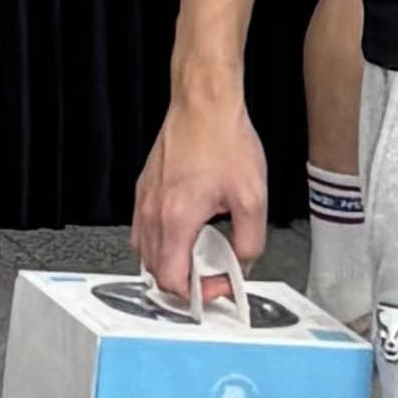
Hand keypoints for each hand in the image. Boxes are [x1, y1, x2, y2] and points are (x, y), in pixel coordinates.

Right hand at [130, 69, 268, 296]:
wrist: (204, 104)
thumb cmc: (223, 140)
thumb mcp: (253, 198)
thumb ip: (250, 241)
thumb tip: (243, 262)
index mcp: (176, 219)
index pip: (172, 280)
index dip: (198, 293)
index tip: (219, 283)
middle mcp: (153, 212)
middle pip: (155, 270)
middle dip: (185, 280)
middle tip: (213, 272)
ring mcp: (145, 199)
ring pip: (145, 251)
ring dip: (171, 262)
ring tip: (201, 253)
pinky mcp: (145, 188)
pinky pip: (144, 229)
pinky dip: (162, 241)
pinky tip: (187, 229)